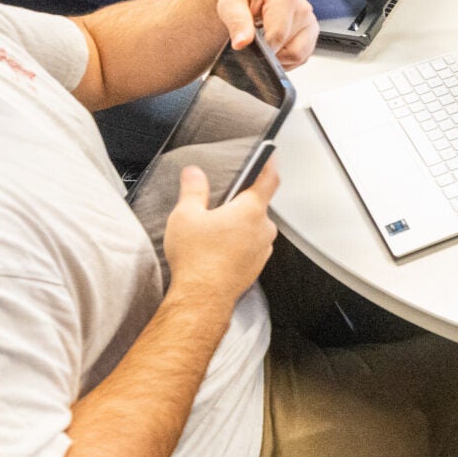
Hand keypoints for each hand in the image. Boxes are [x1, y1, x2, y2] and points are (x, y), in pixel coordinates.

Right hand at [163, 162, 278, 301]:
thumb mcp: (186, 216)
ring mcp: (262, 250)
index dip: (269, 165)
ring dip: (239, 227)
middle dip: (240, 204)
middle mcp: (262, 230)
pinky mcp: (255, 267)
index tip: (270, 158)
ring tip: (213, 233)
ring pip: (254, 229)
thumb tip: (194, 174)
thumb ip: (193, 190)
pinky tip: (217, 251)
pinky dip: (238, 245)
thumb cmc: (197, 260)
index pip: (269, 179)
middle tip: (218, 206)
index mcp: (250, 210)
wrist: (202, 298)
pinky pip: (250, 248)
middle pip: (257, 206)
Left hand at [215, 0, 316, 67]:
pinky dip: (287, 57)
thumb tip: (242, 43)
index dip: (262, 50)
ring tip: (265, 41)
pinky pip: (302, 56)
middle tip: (256, 40)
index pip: (278, 37)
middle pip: (290, 50)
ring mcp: (310, 21)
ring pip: (298, 56)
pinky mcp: (311, 32)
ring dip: (280, 57)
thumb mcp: (230, 3)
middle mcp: (303, 9)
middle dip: (271, 53)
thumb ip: (236, 22)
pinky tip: (275, 44)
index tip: (250, 46)